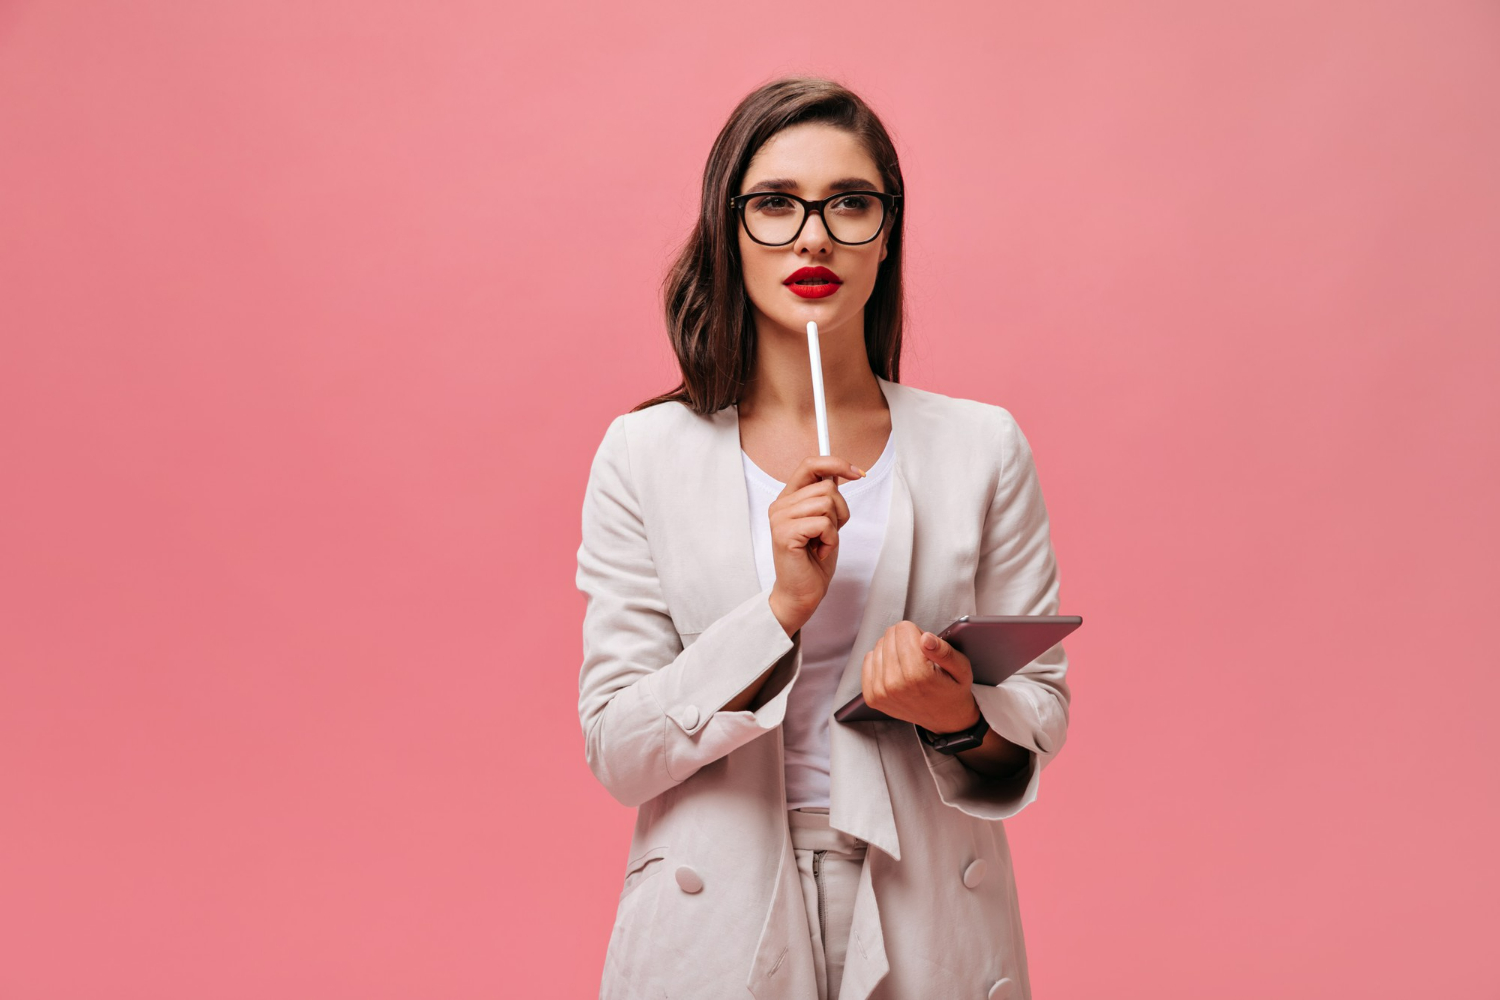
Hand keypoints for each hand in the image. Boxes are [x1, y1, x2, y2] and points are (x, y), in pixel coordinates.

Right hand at [766, 455, 863, 634]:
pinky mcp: (785, 534)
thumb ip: (826, 497)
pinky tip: (820, 551)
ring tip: (822, 543)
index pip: (810, 464)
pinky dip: (831, 540)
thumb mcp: (825, 522)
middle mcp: (780, 505)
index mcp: (788, 498)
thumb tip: (839, 472)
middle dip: (840, 510)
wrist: (802, 593)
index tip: (858, 472)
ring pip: (827, 503)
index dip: (836, 463)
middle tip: (829, 533)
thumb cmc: (814, 560)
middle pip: (826, 486)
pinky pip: (824, 523)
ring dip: (835, 528)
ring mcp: (780, 518)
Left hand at [861, 621, 981, 732]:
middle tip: (919, 656)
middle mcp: (896, 684)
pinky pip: (868, 661)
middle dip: (905, 640)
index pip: (904, 629)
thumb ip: (944, 651)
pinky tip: (895, 669)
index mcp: (918, 675)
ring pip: (878, 646)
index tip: (925, 647)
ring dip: (892, 650)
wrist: (944, 718)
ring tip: (908, 664)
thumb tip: (925, 638)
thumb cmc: (952, 690)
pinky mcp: (872, 697)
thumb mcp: (961, 669)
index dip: (917, 633)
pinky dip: (880, 660)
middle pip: (890, 635)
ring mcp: (881, 692)